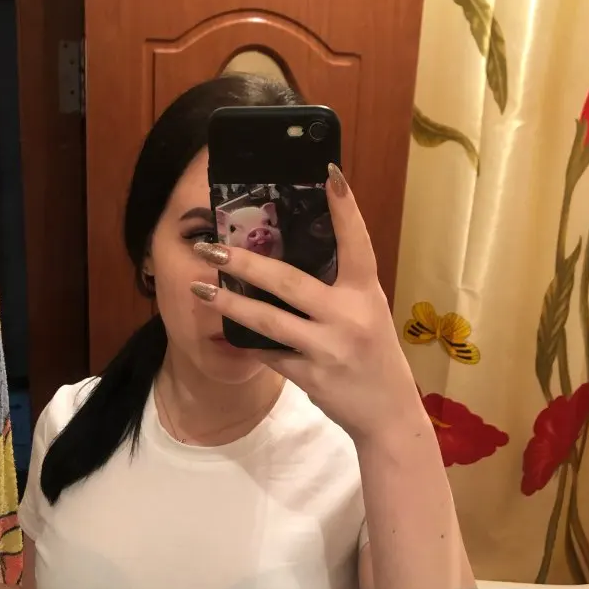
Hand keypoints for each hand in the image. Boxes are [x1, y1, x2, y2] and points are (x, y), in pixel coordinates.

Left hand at [191, 165, 422, 443]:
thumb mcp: (367, 315)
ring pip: (267, 320)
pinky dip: (248, 341)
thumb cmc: (375, 358)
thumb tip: (286, 264)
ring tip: (199, 289)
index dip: (344, 208)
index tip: (328, 174)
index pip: (356, 243)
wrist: (389, 414)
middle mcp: (349, 316)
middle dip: (245, 262)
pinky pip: (269, 353)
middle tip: (212, 247)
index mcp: (366, 293)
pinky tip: (226, 329)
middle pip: (288, 281)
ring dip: (228, 304)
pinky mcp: (311, 377)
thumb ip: (337, 291)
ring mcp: (328, 348)